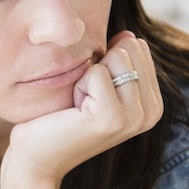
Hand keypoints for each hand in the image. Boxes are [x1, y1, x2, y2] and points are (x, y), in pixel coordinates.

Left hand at [0, 31, 162, 188]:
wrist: (36, 154)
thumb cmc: (60, 116)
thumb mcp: (96, 85)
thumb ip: (117, 60)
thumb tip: (129, 34)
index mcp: (152, 103)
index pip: (137, 47)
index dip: (105, 60)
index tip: (93, 90)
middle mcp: (151, 112)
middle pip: (129, 49)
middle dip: (98, 65)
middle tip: (84, 97)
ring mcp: (134, 118)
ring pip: (116, 57)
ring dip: (88, 75)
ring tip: (79, 103)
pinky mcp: (112, 118)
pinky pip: (97, 72)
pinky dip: (79, 84)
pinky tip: (74, 110)